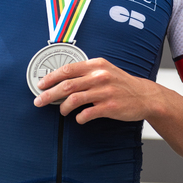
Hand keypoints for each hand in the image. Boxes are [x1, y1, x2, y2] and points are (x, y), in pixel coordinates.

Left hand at [33, 57, 157, 123]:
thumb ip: (86, 72)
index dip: (51, 77)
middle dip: (49, 94)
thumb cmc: (121, 83)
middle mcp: (99, 76)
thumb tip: (62, 79)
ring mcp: (105, 92)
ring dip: (63, 107)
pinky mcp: (110, 107)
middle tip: (39, 101)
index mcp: (96, 64)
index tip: (40, 85)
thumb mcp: (105, 70)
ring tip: (62, 111)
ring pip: (74, 99)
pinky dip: (79, 117)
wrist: (144, 95)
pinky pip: (87, 113)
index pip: (68, 69)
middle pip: (67, 84)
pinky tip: (79, 118)